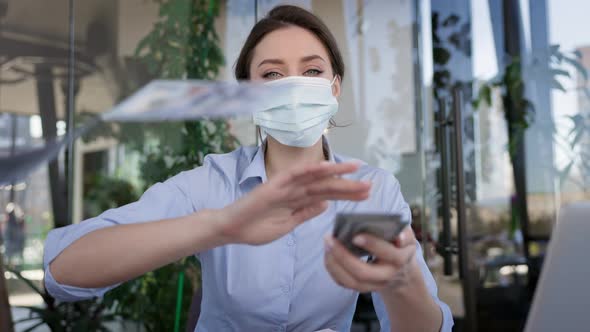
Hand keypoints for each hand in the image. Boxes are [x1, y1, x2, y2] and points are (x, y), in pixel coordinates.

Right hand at [216, 161, 370, 244]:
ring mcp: (285, 186)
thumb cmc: (256, 228)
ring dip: (335, 172)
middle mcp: (295, 191)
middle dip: (348, 185)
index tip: (366, 194)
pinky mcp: (274, 185)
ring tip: (355, 168)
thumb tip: (326, 204)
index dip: (347, 194)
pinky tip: (326, 167)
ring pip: (314, 177)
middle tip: (370, 184)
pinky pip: (294, 174)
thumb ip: (305, 214)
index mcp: (299, 201)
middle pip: (326, 185)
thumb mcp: (287, 225)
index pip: (327, 195)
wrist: (232, 229)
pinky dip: (310, 169)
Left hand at [324, 226, 416, 292]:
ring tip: (327, 244)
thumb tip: (399, 237)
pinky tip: (328, 253)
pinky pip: (344, 283)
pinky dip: (333, 269)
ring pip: (351, 282)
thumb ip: (405, 234)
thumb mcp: (407, 237)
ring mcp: (374, 285)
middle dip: (344, 256)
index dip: (372, 245)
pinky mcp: (362, 288)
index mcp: (400, 260)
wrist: (400, 272)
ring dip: (334, 264)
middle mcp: (387, 276)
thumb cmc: (399, 246)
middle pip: (363, 273)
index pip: (388, 254)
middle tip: (330, 239)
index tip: (356, 235)